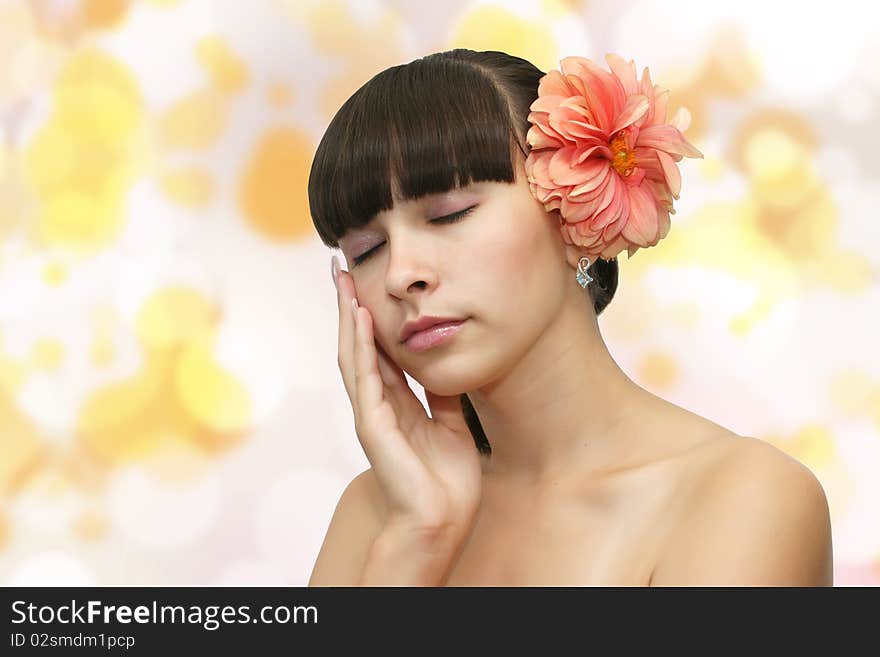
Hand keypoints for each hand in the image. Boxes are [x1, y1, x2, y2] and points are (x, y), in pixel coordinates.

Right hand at [332, 255, 481, 536]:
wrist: (443, 519)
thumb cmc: (446, 479)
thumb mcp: (451, 423)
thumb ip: (443, 395)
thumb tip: (447, 366)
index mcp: (396, 403)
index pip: (377, 351)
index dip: (370, 318)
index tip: (364, 284)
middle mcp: (378, 404)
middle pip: (358, 346)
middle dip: (348, 308)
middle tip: (339, 269)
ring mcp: (371, 413)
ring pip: (353, 355)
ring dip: (346, 317)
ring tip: (341, 281)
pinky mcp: (372, 425)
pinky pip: (364, 377)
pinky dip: (360, 346)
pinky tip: (357, 318)